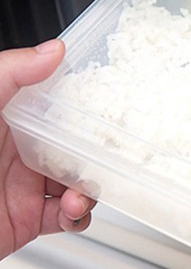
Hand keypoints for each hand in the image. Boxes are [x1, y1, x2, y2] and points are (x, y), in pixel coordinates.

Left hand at [0, 39, 94, 258]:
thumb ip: (11, 72)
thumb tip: (52, 51)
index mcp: (8, 121)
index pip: (53, 107)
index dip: (81, 106)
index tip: (103, 105)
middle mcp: (18, 152)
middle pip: (72, 146)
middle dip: (94, 151)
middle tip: (102, 153)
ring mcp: (24, 186)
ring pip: (76, 181)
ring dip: (90, 186)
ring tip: (80, 190)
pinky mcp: (28, 218)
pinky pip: (67, 216)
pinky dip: (78, 214)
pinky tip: (72, 208)